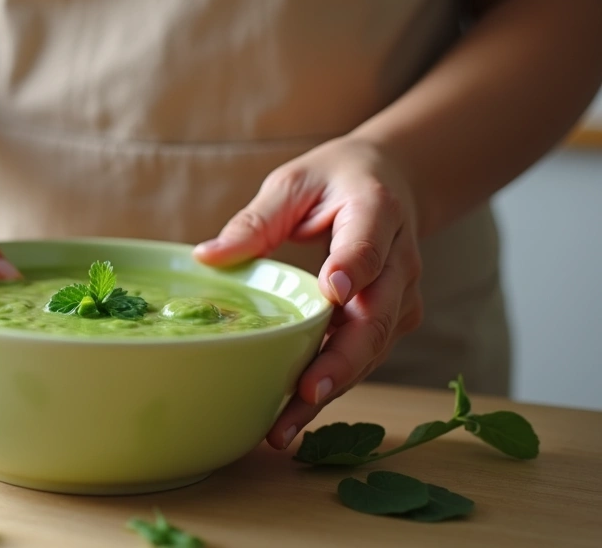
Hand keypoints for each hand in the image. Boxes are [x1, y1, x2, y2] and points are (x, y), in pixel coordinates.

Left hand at [194, 135, 423, 450]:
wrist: (393, 182)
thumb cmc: (335, 181)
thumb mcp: (293, 183)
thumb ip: (256, 220)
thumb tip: (207, 256)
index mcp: (376, 211)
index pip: (369, 243)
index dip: (354, 268)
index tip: (333, 292)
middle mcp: (400, 259)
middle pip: (376, 315)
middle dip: (342, 359)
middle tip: (305, 392)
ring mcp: (400, 295)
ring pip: (371, 349)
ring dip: (331, 389)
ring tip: (285, 426)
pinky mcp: (392, 320)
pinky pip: (364, 357)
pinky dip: (331, 387)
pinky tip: (292, 419)